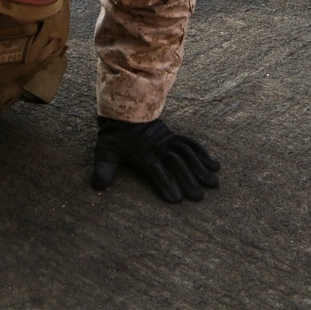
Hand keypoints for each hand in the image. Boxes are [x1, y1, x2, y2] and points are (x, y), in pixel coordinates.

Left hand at [92, 117, 219, 201]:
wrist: (122, 110)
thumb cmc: (114, 136)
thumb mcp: (105, 150)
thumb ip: (103, 168)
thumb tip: (97, 187)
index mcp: (142, 152)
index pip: (155, 169)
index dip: (165, 183)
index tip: (176, 199)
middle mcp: (158, 146)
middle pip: (175, 163)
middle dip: (188, 180)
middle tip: (199, 197)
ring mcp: (167, 139)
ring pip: (186, 153)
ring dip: (200, 168)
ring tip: (213, 183)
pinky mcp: (173, 135)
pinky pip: (190, 143)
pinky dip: (202, 154)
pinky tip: (213, 165)